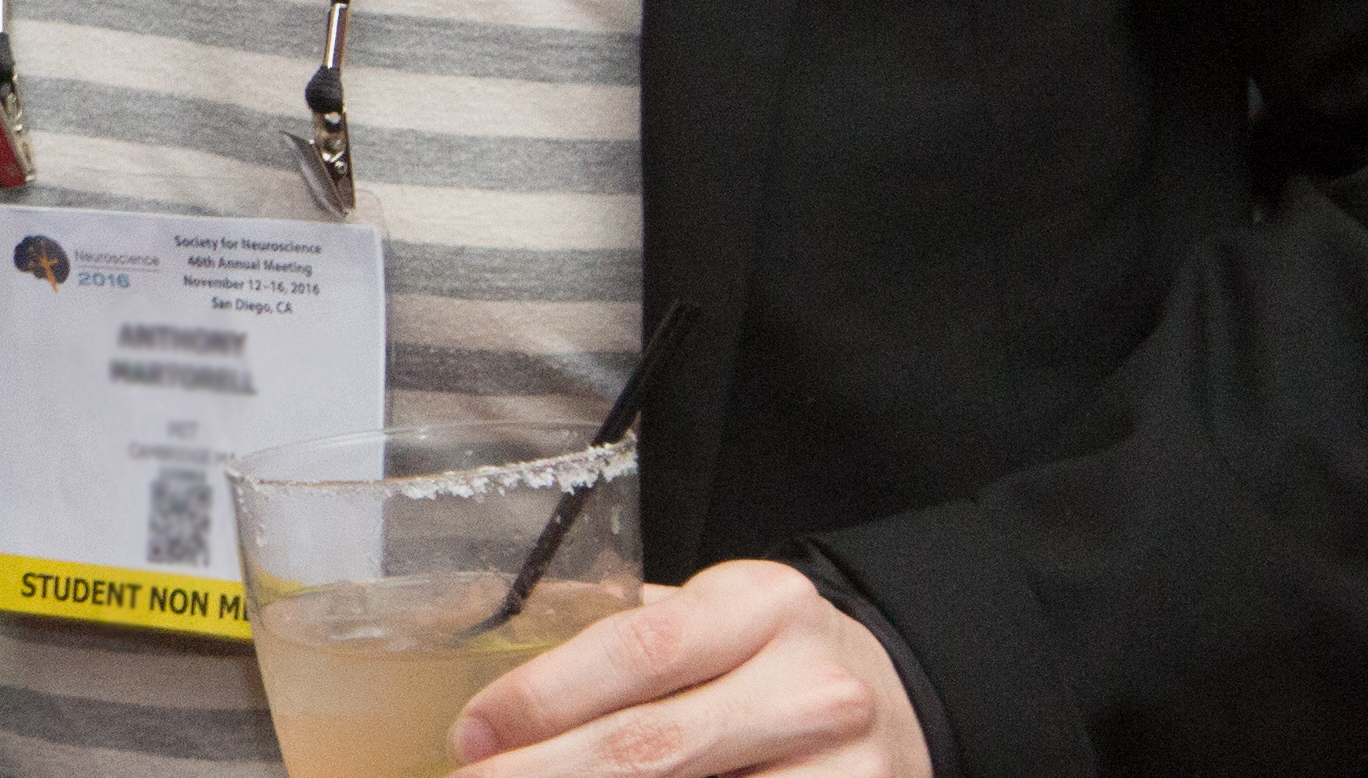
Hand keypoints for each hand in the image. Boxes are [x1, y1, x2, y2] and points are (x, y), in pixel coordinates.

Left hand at [454, 558, 928, 774]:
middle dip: (544, 774)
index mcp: (763, 605)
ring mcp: (844, 768)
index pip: (638, 648)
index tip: (471, 734)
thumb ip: (617, 643)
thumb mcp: (711, 619)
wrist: (896, 699)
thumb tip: (490, 702)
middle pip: (651, 746)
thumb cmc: (770, 659)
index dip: (542, 698)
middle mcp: (812, 686)